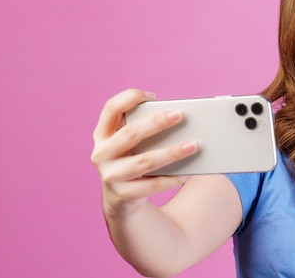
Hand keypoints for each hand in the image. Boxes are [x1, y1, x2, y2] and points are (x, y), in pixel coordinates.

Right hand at [91, 89, 197, 217]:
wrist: (120, 198)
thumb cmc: (132, 159)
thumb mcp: (131, 143)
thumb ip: (145, 130)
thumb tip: (178, 119)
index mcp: (103, 134)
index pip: (110, 109)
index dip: (129, 98)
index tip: (152, 95)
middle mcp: (102, 153)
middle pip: (130, 133)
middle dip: (156, 122)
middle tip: (180, 115)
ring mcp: (110, 175)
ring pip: (145, 162)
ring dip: (171, 152)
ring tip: (193, 145)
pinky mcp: (123, 195)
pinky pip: (152, 185)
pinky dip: (172, 178)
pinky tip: (188, 172)